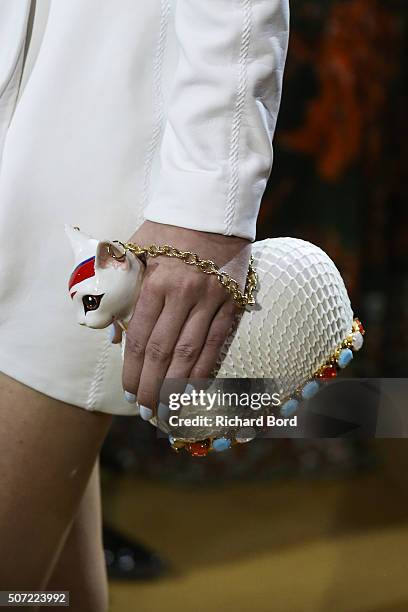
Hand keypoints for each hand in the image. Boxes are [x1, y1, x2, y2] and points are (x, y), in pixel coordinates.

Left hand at [114, 220, 250, 418]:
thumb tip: (113, 337)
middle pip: (166, 352)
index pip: (142, 338)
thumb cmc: (168, 229)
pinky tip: (198, 390)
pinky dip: (208, 370)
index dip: (134, 370)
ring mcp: (212, 299)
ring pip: (193, 352)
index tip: (129, 392)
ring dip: (180, 386)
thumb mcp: (136, 252)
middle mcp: (184, 294)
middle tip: (147, 411)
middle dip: (154, 387)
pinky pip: (219, 343)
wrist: (212, 206)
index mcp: (156, 281)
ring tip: (169, 410)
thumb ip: (122, 293)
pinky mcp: (232, 301)